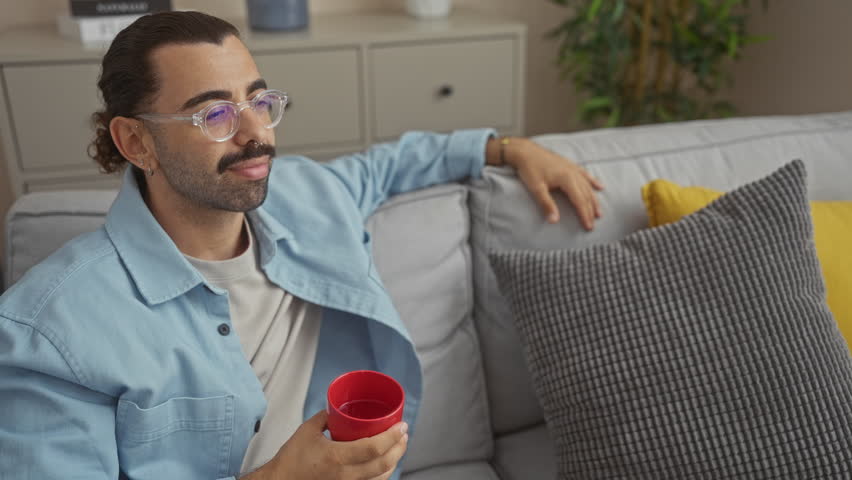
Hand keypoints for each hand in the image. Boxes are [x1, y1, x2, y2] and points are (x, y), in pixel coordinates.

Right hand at [244, 410, 408, 479]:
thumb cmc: (291, 458)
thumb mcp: (308, 431)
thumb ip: (326, 418)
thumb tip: (338, 410)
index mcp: (337, 458)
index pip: (374, 449)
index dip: (392, 437)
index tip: (402, 426)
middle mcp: (346, 476)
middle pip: (384, 465)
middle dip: (399, 448)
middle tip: (404, 435)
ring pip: (381, 478)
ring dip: (394, 462)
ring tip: (398, 448)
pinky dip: (382, 474)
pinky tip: (385, 465)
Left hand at [487, 137, 603, 229]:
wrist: (524, 151)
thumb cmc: (529, 169)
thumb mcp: (536, 188)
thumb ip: (546, 205)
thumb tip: (554, 221)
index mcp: (567, 179)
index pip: (579, 201)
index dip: (584, 215)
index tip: (588, 227)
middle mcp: (573, 173)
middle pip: (586, 195)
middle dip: (590, 211)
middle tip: (593, 225)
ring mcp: (572, 168)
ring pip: (588, 186)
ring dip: (594, 199)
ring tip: (599, 212)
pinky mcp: (569, 164)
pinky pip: (585, 174)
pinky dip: (593, 181)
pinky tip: (600, 186)